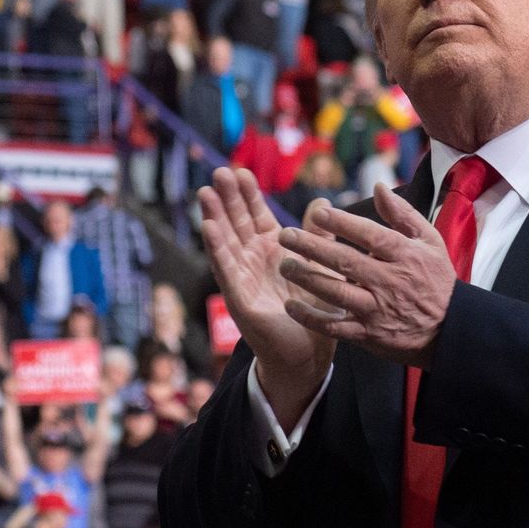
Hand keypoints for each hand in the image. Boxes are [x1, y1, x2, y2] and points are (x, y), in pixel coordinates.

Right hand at [197, 167, 333, 410]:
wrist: (307, 355)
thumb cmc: (313, 313)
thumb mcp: (321, 268)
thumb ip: (318, 237)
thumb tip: (322, 202)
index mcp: (273, 251)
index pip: (256, 216)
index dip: (248, 195)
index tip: (241, 171)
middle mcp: (254, 261)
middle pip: (236, 223)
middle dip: (228, 198)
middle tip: (220, 172)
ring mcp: (243, 278)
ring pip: (226, 242)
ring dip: (215, 217)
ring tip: (205, 192)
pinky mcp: (239, 298)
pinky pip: (226, 269)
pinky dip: (217, 248)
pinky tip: (208, 227)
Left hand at [277, 188, 458, 367]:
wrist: (450, 329)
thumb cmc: (436, 280)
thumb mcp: (430, 241)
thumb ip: (402, 214)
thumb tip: (378, 187)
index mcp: (405, 256)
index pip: (371, 235)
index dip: (343, 224)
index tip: (318, 213)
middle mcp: (390, 282)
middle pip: (346, 262)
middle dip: (313, 247)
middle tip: (286, 235)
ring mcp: (378, 310)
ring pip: (337, 293)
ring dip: (308, 279)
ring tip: (285, 265)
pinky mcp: (370, 334)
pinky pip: (336, 327)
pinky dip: (312, 318)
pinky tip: (292, 305)